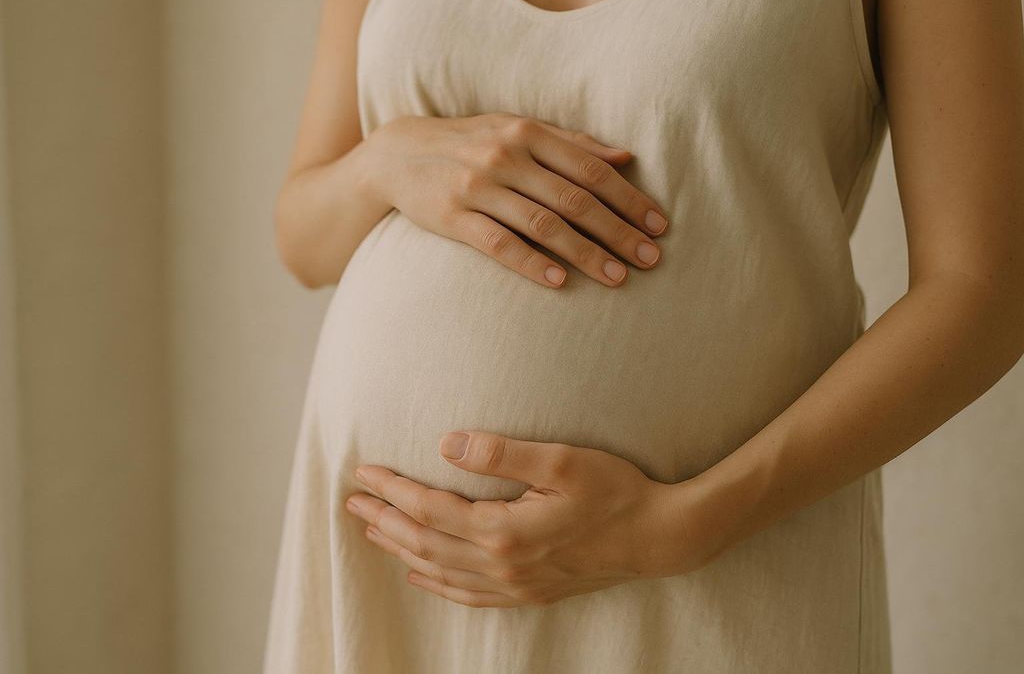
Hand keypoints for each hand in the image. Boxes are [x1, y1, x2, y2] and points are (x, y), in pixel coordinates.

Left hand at [344, 431, 717, 607]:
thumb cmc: (614, 491)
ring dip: (402, 549)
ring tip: (372, 530)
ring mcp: (515, 585)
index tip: (365, 471)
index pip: (430, 509)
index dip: (393, 489)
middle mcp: (502, 566)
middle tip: (352, 500)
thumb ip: (501, 453)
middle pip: (425, 543)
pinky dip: (436, 583)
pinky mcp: (529, 593)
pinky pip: (467, 595)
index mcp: (505, 531)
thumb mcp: (562, 461)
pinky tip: (420, 573)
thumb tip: (447, 444)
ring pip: (440, 571)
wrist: (657, 536)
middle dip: (384, 520)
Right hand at [366, 112, 669, 287]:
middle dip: (617, 231)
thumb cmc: (470, 143)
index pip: (590, 169)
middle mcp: (506, 156)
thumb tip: (626, 155)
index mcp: (528, 132)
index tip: (658, 226)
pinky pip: (498, 243)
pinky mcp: (452, 216)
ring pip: (543, 224)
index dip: (628, 198)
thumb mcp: (517, 130)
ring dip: (585, 252)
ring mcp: (478, 186)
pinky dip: (530, 262)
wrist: (398, 154)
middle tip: (650, 259)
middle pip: (574, 199)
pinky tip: (558, 281)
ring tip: (617, 277)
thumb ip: (571, 144)